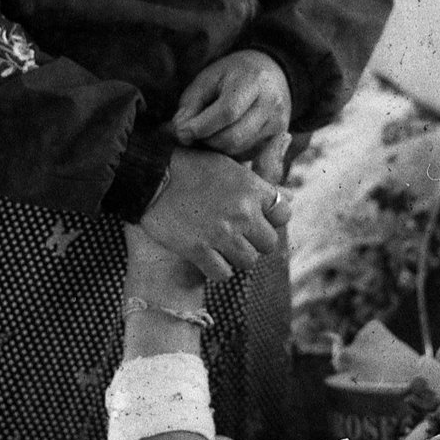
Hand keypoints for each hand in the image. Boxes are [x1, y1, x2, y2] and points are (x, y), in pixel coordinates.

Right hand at [140, 145, 292, 282]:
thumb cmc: (189, 166)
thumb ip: (259, 184)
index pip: (284, 214)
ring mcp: (222, 234)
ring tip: (223, 246)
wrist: (151, 175)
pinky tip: (208, 257)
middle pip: (269, 243)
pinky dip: (217, 269)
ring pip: (248, 262)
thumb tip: (288, 197)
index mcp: (252, 188)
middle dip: (255, 241)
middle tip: (238, 235)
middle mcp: (242, 213)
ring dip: (237, 256)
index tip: (258, 218)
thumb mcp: (229, 165)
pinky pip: (223, 274)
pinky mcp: (199, 251)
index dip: (272, 219)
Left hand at [173, 52, 290, 180]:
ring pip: (239, 149)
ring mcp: (278, 123)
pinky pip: (248, 154)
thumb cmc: (232, 75)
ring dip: (217, 148)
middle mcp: (271, 103)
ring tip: (207, 135)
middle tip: (193, 135)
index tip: (182, 131)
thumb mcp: (207, 79)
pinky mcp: (278, 138)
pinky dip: (230, 151)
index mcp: (253, 81)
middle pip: (234, 137)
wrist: (271, 72)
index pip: (227, 112)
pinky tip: (223, 137)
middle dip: (207, 140)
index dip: (201, 126)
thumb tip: (180, 133)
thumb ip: (191, 105)